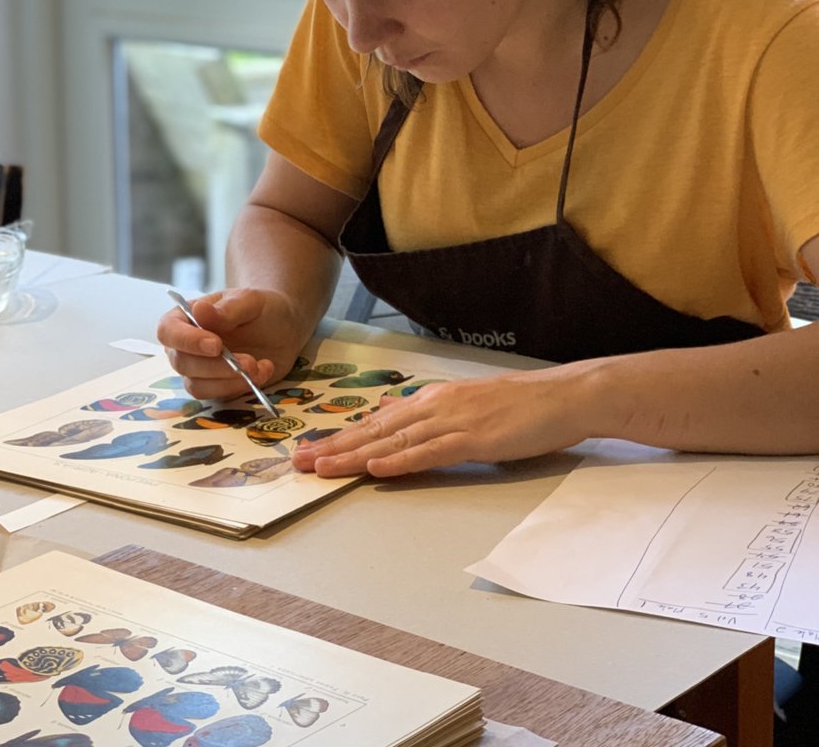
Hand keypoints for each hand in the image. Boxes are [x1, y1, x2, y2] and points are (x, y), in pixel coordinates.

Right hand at [155, 287, 300, 403]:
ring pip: (197, 386)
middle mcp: (185, 346)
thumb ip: (226, 309)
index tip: (215, 344)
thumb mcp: (250, 301)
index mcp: (184, 317)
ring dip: (229, 380)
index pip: (168, 331)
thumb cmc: (260, 308)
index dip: (187, 341)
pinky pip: (218, 396)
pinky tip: (263, 371)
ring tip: (258, 367)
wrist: (281, 326)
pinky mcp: (215, 386)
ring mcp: (198, 369)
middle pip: (182, 363)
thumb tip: (198, 310)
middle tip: (248, 361)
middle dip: (216, 366)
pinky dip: (241, 387)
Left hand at [291, 368, 592, 476]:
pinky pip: (431, 452)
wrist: (565, 396)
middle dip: (335, 446)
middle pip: (375, 429)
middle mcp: (436, 405)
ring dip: (355, 456)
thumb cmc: (523, 406)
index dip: (343, 436)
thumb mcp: (470, 408)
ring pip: (394, 440)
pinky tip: (378, 469)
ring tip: (323, 467)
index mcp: (433, 399)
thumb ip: (435, 417)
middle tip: (299, 461)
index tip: (312, 448)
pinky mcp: (476, 438)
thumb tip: (399, 422)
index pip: (379, 421)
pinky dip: (402, 461)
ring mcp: (455, 421)